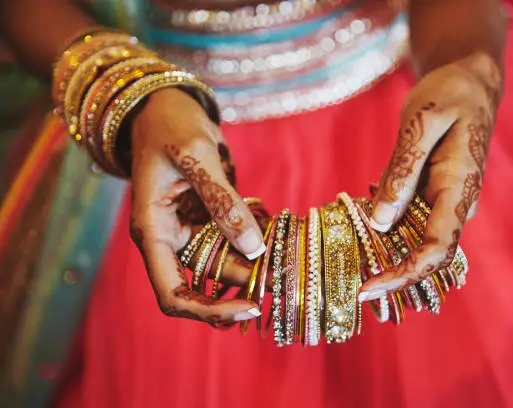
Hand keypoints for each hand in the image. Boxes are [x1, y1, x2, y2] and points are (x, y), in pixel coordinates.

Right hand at [129, 88, 264, 323]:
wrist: (167, 106)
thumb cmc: (171, 125)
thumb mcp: (196, 157)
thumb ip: (222, 202)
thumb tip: (252, 247)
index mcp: (153, 231)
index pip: (173, 294)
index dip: (208, 310)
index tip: (249, 307)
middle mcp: (169, 239)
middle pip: (205, 282)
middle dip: (244, 285)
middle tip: (286, 278)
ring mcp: (189, 230)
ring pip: (224, 263)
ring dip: (255, 266)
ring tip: (291, 260)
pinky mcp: (207, 219)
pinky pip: (232, 241)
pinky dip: (255, 243)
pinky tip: (281, 240)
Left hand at [360, 52, 502, 298]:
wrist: (470, 83)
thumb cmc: (449, 96)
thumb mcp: (421, 123)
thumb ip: (403, 171)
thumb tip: (381, 222)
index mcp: (459, 188)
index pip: (437, 249)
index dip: (403, 274)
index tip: (369, 288)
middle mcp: (457, 204)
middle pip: (426, 254)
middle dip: (390, 273)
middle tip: (351, 283)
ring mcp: (447, 202)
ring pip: (416, 240)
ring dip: (386, 253)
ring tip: (350, 254)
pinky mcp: (434, 195)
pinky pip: (411, 220)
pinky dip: (387, 226)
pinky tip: (365, 215)